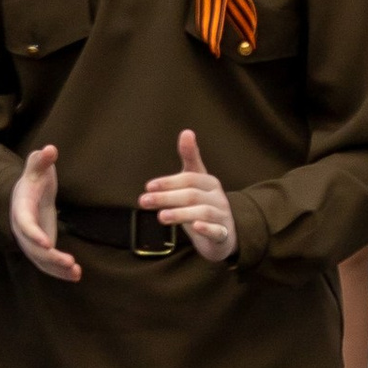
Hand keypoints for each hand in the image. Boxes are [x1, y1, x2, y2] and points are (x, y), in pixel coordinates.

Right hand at [7, 141, 80, 285]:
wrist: (27, 195)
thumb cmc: (34, 179)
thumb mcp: (37, 168)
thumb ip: (42, 160)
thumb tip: (50, 149)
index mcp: (22, 209)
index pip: (25, 223)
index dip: (34, 234)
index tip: (47, 243)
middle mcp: (23, 229)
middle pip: (33, 248)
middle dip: (50, 257)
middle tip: (69, 262)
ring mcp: (31, 241)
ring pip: (41, 260)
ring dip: (57, 269)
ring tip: (76, 272)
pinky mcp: (41, 248)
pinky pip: (48, 264)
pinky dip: (61, 272)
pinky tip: (76, 276)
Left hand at [140, 127, 235, 265]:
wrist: (222, 235)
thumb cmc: (203, 204)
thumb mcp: (195, 182)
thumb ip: (190, 158)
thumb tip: (187, 131)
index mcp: (209, 182)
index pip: (189, 179)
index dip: (168, 182)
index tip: (148, 187)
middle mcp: (218, 197)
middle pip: (192, 195)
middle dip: (167, 197)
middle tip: (143, 201)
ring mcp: (222, 215)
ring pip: (203, 212)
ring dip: (180, 214)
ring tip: (160, 217)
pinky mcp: (223, 234)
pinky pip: (217, 230)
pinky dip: (207, 228)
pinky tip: (195, 227)